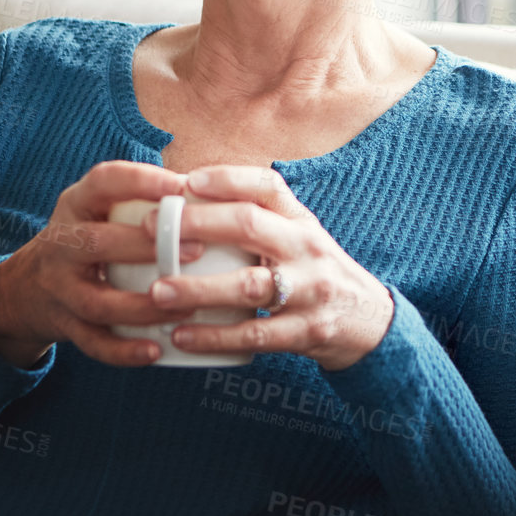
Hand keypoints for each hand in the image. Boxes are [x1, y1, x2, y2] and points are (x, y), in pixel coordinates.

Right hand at [0, 161, 206, 367]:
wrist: (27, 289)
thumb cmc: (87, 240)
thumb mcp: (98, 208)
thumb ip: (141, 198)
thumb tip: (215, 191)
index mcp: (76, 205)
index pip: (102, 181)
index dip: (140, 181)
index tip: (181, 186)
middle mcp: (61, 244)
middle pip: (96, 242)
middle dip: (145, 247)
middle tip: (196, 250)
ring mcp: (60, 288)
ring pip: (97, 301)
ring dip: (143, 308)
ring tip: (187, 308)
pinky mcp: (64, 325)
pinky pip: (93, 342)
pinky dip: (123, 350)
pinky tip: (155, 350)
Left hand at [147, 165, 395, 371]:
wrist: (367, 322)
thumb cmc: (312, 272)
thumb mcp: (297, 237)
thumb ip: (257, 219)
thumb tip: (186, 199)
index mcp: (301, 220)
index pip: (267, 186)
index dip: (227, 179)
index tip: (187, 181)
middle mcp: (307, 248)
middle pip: (249, 225)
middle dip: (196, 224)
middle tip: (149, 230)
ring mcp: (309, 290)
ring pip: (248, 285)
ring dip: (198, 288)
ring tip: (157, 291)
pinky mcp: (306, 332)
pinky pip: (255, 334)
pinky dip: (214, 336)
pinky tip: (180, 336)